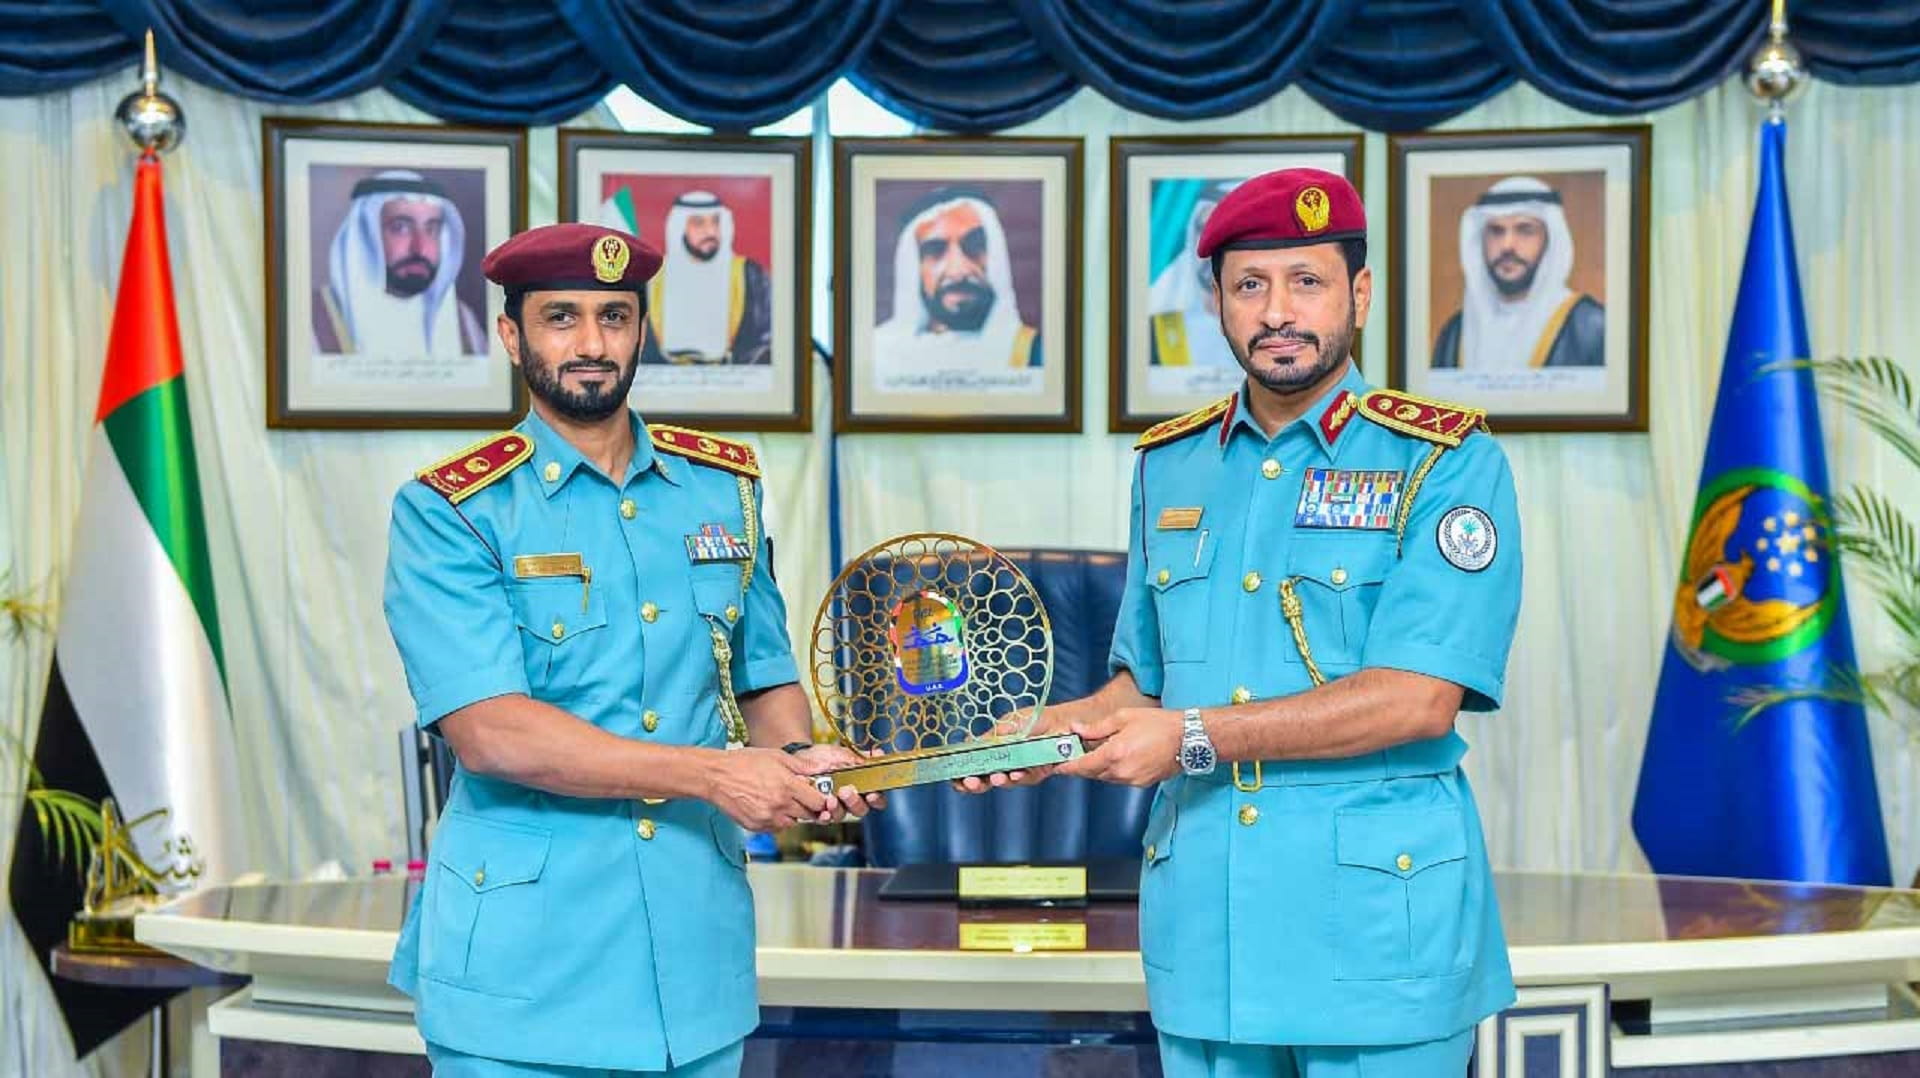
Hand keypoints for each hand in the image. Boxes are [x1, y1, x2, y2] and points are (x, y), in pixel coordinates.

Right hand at [705, 748, 831, 831]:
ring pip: (792, 823)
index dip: (821, 799)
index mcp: (788, 786)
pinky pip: (775, 827)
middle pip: (808, 815)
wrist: (716, 777)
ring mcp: (767, 819)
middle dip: (808, 807)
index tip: (820, 796)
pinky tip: (767, 805)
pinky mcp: (757, 827)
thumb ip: (802, 766)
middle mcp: (780, 805)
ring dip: (792, 814)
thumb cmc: (744, 763)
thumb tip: (823, 769)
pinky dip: (776, 819)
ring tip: (780, 799)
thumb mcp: (777, 757)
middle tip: (801, 797)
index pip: (818, 802)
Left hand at [788, 743, 887, 817]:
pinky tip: (823, 812)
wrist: (801, 758)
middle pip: (860, 810)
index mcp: (862, 788)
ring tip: (831, 799)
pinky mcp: (818, 812)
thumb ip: (862, 758)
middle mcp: (850, 801)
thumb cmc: (826, 757)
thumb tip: (879, 754)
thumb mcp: (844, 754)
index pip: (877, 800)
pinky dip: (824, 817)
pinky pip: (823, 819)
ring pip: (841, 815)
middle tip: (846, 791)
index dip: (877, 799)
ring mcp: (835, 808)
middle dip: (854, 802)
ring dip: (838, 809)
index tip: (871, 794)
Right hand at [952, 704, 1077, 793]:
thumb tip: (969, 744)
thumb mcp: (1008, 723)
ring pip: (1004, 780)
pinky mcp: (1036, 772)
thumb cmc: (1035, 718)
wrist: (1065, 721)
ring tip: (995, 777)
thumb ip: (991, 737)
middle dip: (976, 783)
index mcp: (994, 747)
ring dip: (997, 780)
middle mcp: (1005, 760)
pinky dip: (1019, 777)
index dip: (962, 773)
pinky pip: (1025, 779)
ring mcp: (1020, 767)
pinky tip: (1016, 774)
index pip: (973, 763)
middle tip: (970, 782)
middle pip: (985, 777)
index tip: (954, 779)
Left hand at [1056, 707, 1181, 786]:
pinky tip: (1120, 756)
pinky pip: (1119, 779)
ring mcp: (1132, 780)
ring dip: (1099, 767)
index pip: (1082, 766)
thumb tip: (1076, 729)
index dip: (1066, 767)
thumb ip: (1097, 727)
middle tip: (1077, 752)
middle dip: (1082, 764)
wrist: (1188, 738)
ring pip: (1105, 777)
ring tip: (1102, 750)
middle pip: (1092, 773)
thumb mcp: (1124, 717)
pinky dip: (1114, 770)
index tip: (1056, 766)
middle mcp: (1121, 771)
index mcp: (1114, 753)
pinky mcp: (1141, 783)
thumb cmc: (1158, 724)